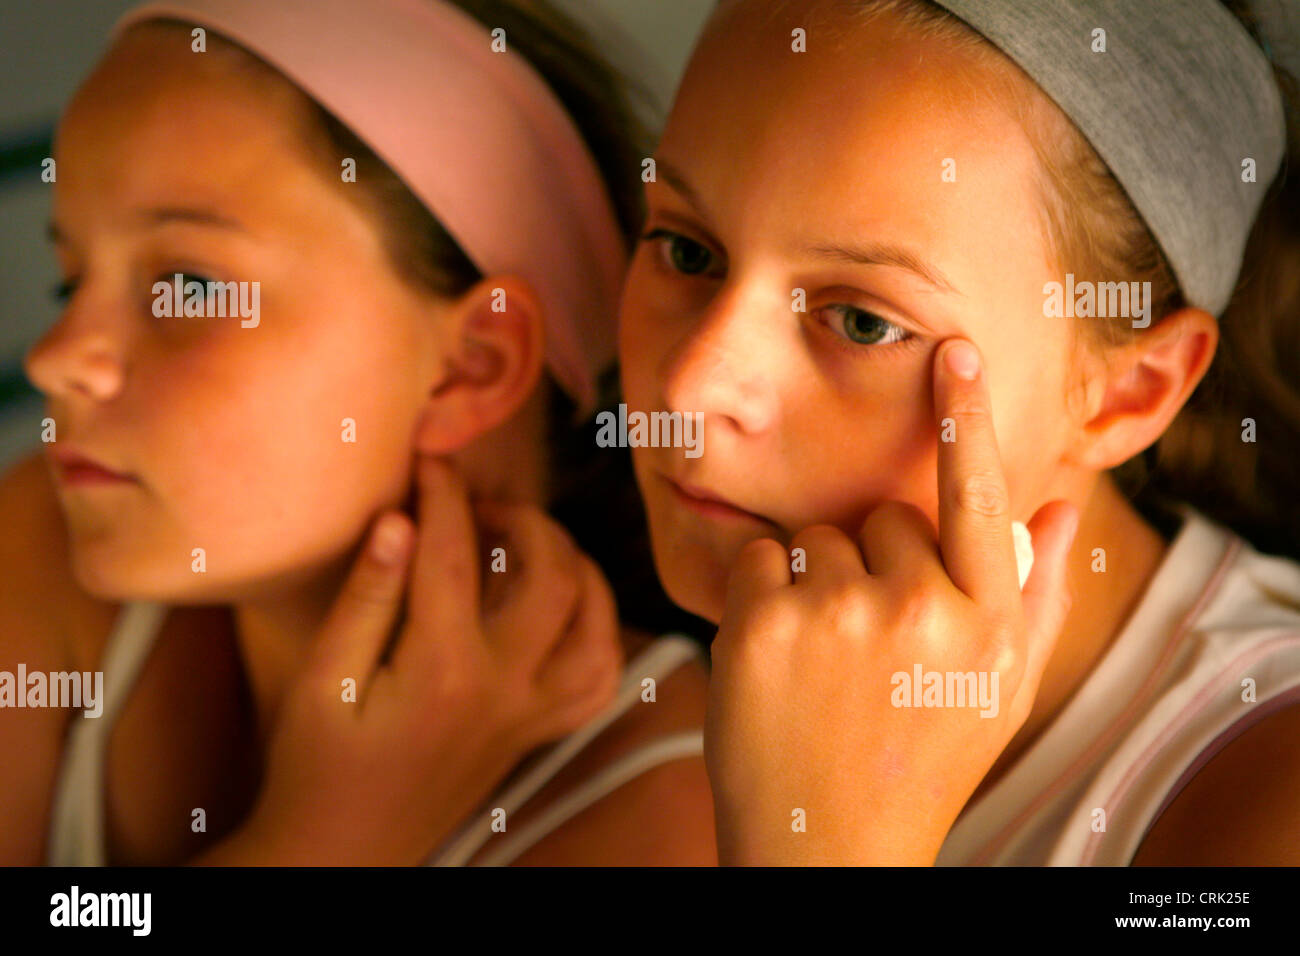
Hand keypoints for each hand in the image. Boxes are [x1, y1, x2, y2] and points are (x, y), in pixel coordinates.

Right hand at [236, 456, 622, 865]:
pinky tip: (569, 608)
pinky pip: (598, 680)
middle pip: (551, 575)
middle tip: (479, 503)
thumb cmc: (317, 765)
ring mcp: (529, 714)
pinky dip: (600, 633)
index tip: (428, 460)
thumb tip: (399, 521)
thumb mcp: (321, 678)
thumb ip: (367, 597)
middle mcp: (503, 688)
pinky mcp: (535, 733)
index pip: (454, 552)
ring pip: (596, 624)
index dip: (443, 492)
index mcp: (442, 668)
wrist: (343, 850)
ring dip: (576, 567)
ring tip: (531, 541)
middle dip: (523, 518)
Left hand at [704, 338, 1078, 864]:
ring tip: (821, 664)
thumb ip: (1035, 596)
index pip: (982, 496)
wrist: (828, 846)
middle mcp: (920, 609)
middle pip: (881, 518)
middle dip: (869, 562)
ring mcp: (838, 613)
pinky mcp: (763, 623)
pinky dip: (757, 593)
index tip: (955, 352)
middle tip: (864, 647)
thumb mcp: (999, 692)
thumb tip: (1063, 506)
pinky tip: (775, 658)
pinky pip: (758, 555)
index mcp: (986, 622)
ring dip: (812, 582)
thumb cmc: (918, 761)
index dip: (967, 419)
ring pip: (815, 537)